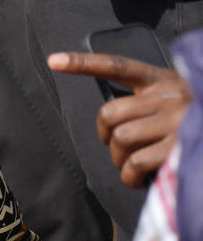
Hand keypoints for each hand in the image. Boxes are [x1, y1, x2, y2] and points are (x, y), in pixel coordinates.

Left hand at [48, 52, 190, 187]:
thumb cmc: (198, 117)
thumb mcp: (178, 96)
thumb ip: (150, 100)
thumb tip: (115, 121)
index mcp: (162, 79)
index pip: (117, 66)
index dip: (82, 63)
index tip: (53, 60)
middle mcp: (167, 96)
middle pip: (110, 113)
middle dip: (106, 136)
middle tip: (116, 148)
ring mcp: (174, 122)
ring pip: (120, 138)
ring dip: (118, 159)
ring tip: (130, 166)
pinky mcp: (179, 148)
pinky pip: (136, 162)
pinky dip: (129, 176)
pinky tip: (136, 180)